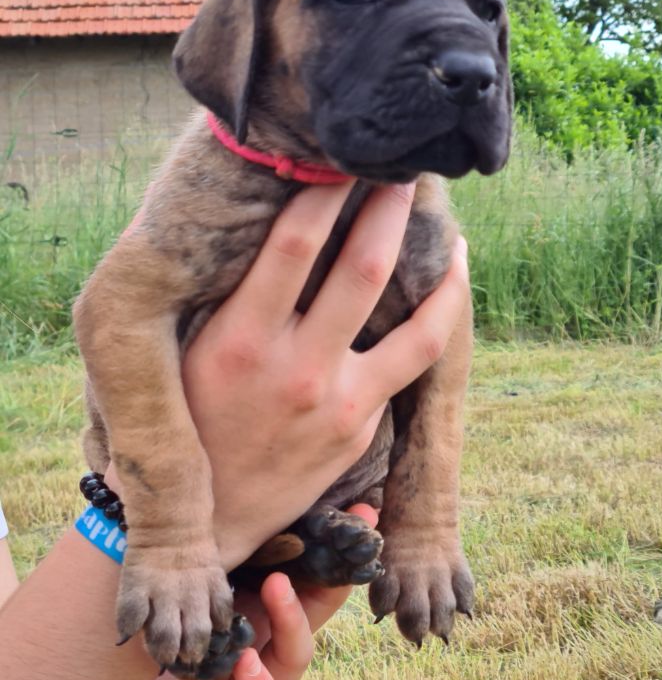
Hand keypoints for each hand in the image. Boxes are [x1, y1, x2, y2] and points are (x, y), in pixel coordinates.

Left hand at [95, 506, 376, 679]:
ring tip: (278, 586)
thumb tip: (184, 490)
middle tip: (340, 538)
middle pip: (313, 611)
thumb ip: (194, 562)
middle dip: (332, 575)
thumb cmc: (149, 669)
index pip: (301, 577)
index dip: (330, 546)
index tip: (360, 509)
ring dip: (292, 619)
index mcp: (256, 618)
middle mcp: (266, 652)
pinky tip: (248, 666)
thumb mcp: (177, 607)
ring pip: (296, 655)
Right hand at [182, 182, 469, 568]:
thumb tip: (256, 224)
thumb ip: (226, 296)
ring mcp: (339, 402)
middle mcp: (297, 368)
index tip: (340, 158)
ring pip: (417, 325)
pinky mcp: (362, 427)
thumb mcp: (189, 355)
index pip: (293, 245)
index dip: (323, 193)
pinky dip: (438, 321)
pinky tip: (450, 293)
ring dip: (441, 271)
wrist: (208, 520)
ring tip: (455, 236)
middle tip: (405, 171)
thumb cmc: (190, 421)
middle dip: (390, 209)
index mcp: (240, 341)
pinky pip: (413, 364)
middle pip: (363, 268)